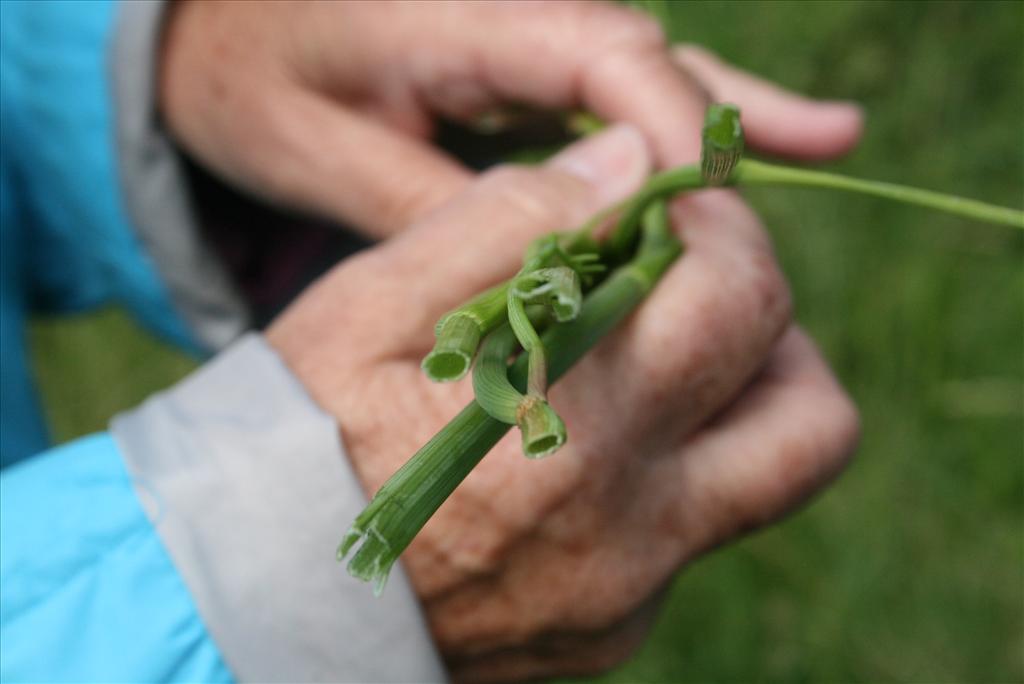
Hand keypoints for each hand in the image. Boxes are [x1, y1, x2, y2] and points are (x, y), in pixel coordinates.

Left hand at [159, 1, 860, 237]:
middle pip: (644, 51)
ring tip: (831, 136)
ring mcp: (514, 31)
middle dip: (730, 112)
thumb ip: (429, 200)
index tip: (709, 203)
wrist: (210, 23)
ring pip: (641, 68)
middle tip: (833, 142)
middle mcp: (506, 9)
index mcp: (457, 11)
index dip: (668, 123)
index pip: (598, 53)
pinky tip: (733, 147)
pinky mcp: (514, 60)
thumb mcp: (314, 150)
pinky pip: (608, 90)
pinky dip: (672, 123)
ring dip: (729, 111)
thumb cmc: (247, 76)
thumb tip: (545, 258)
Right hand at [266, 125, 859, 680]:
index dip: (724, 232)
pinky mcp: (613, 630)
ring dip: (746, 397)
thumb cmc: (296, 437)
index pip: (738, 299)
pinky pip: (694, 533)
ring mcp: (630, 591)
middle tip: (690, 283)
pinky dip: (670, 466)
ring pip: (773, 479)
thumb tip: (623, 168)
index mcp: (572, 421)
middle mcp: (629, 524)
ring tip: (658, 356)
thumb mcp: (374, 303)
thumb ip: (508, 223)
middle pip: (809, 412)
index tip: (670, 214)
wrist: (250, 599)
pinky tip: (583, 443)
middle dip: (767, 320)